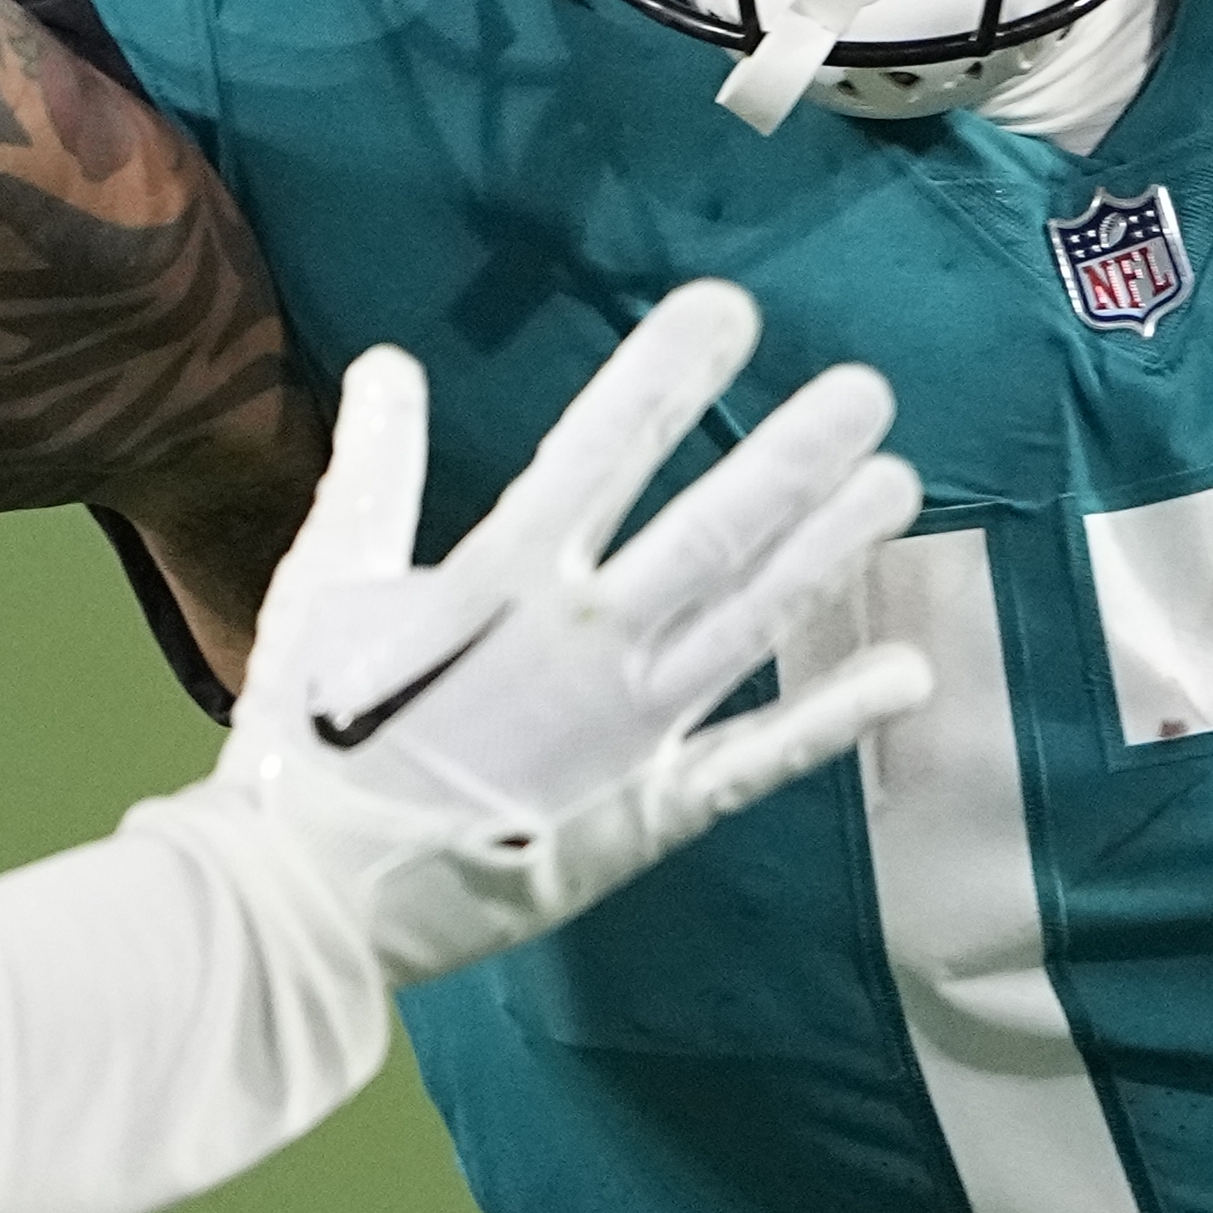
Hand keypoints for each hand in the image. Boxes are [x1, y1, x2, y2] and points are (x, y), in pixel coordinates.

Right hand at [195, 278, 930, 986]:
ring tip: (898, 482)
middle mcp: (580, 646)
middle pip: (708, 534)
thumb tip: (388, 363)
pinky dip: (836, 718)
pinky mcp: (648, 811)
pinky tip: (908, 671)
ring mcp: (626, 731)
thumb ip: (370, 473)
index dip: (666, 375)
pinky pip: (759, 759)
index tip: (727, 309)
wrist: (306, 904)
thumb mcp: (319, 589)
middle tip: (867, 390)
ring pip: (750, 624)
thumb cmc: (304, 742)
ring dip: (828, 553)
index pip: (599, 450)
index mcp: (495, 582)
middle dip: (789, 458)